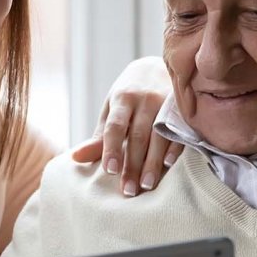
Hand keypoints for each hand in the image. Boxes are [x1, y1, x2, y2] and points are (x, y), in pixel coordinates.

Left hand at [71, 56, 182, 196]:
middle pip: (138, 136)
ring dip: (153, 162)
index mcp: (123, 99)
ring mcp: (166, 103)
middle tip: (129, 191)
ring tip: (146, 185)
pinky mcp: (182, 108)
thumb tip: (75, 158)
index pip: (115, 126)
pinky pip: (179, 131)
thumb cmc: (129, 95)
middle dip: (133, 165)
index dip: (112, 148)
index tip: (110, 170)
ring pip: (159, 136)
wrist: (157, 66)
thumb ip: (100, 136)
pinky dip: (174, 148)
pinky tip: (168, 165)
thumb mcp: (112, 109)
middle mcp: (145, 99)